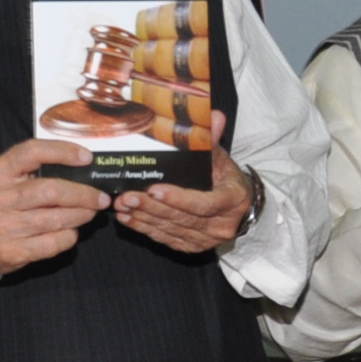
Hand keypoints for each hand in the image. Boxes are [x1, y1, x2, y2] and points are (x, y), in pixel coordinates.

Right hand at [0, 139, 106, 275]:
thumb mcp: (2, 179)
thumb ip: (31, 168)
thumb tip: (79, 165)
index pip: (32, 152)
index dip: (63, 152)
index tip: (86, 158)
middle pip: (51, 191)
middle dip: (83, 194)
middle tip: (100, 197)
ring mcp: (3, 227)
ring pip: (57, 218)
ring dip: (81, 215)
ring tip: (90, 212)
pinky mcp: (12, 251)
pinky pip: (54, 242)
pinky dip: (69, 236)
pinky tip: (71, 231)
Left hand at [113, 150, 254, 254]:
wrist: (239, 207)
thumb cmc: (226, 179)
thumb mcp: (222, 159)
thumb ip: (213, 140)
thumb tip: (215, 115)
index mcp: (232, 200)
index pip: (204, 204)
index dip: (178, 198)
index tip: (154, 189)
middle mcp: (221, 225)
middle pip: (182, 218)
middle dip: (151, 207)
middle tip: (126, 196)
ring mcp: (206, 239)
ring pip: (171, 229)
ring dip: (143, 218)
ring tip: (121, 205)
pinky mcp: (192, 246)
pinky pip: (166, 238)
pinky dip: (145, 229)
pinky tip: (128, 218)